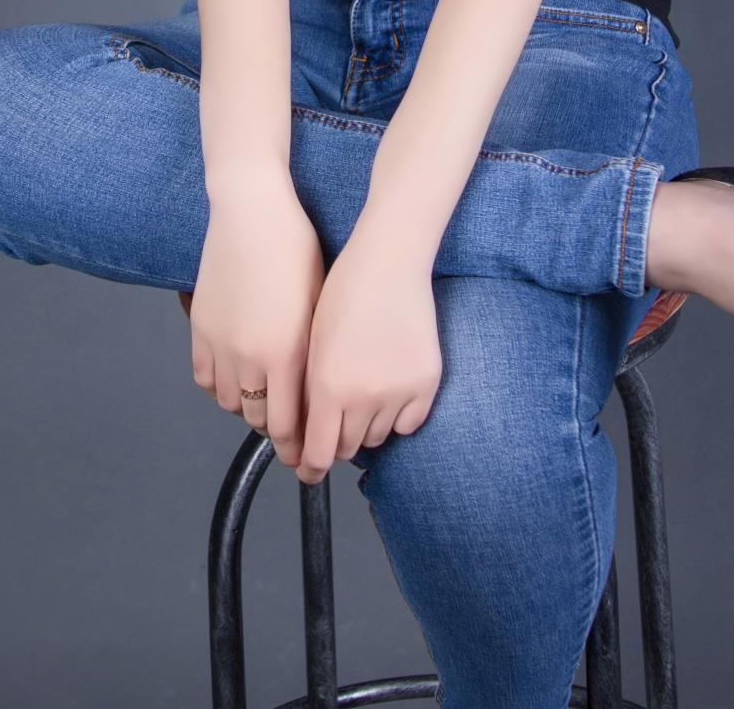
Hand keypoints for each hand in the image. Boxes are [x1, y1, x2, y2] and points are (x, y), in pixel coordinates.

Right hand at [185, 165, 326, 470]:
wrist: (251, 211)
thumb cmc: (296, 249)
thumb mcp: (320, 304)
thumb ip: (316, 354)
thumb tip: (321, 391)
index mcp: (288, 353)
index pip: (289, 425)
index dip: (298, 448)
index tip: (307, 458)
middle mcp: (251, 357)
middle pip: (259, 420)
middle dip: (276, 431)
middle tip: (289, 432)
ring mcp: (220, 344)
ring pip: (231, 403)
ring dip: (248, 407)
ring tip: (264, 399)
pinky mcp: (200, 329)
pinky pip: (206, 378)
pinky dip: (222, 386)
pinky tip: (237, 377)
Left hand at [296, 226, 441, 485]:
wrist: (388, 263)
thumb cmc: (343, 295)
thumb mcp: (313, 347)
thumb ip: (311, 394)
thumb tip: (310, 434)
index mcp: (328, 387)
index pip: (319, 454)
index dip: (310, 468)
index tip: (307, 470)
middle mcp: (364, 397)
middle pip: (347, 448)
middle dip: (336, 440)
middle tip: (334, 423)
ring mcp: (399, 392)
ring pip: (377, 436)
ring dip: (366, 425)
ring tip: (363, 392)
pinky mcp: (426, 384)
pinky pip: (409, 424)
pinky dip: (397, 416)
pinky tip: (389, 389)